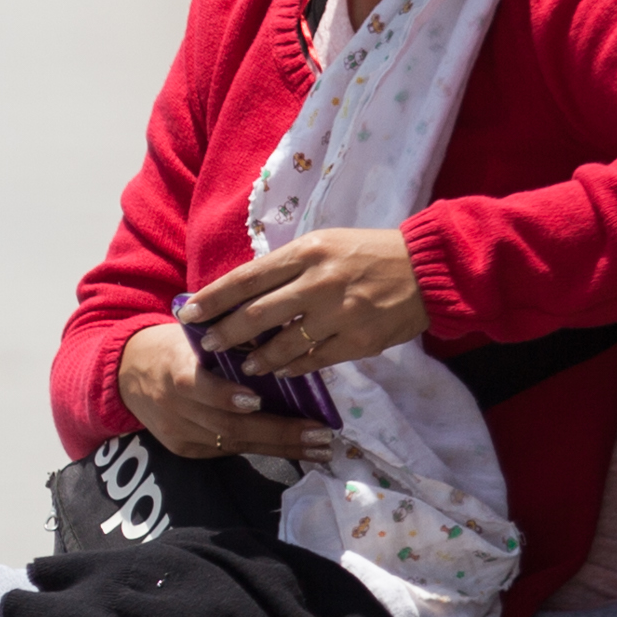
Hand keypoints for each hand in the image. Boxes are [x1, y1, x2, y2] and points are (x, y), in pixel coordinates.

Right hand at [115, 321, 326, 462]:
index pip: (196, 387)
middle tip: (321, 433)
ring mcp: (179, 433)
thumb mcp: (194, 334)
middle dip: (280, 432)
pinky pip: (227, 451)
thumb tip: (285, 334)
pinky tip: (296, 449)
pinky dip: (263, 449)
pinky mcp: (184, 449)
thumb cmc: (173, 346)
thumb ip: (232, 340)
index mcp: (174, 369)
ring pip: (234, 444)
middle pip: (228, 426)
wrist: (127, 373)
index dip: (225, 396)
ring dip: (282, 447)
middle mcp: (174, 407)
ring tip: (321, 448)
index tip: (258, 399)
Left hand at [181, 228, 427, 379]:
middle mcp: (319, 281)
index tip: (189, 313)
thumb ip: (288, 267)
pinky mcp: (360, 341)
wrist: (427, 269)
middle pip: (257, 314)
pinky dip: (294, 368)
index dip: (213, 299)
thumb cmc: (368, 254)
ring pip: (284, 343)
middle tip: (208, 345)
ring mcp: (340, 313)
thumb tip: (245, 292)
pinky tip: (281, 372)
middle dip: (226, 333)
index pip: (247, 278)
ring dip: (258, 358)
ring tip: (244, 365)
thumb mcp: (325, 245)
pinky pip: (315, 360)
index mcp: (306, 252)